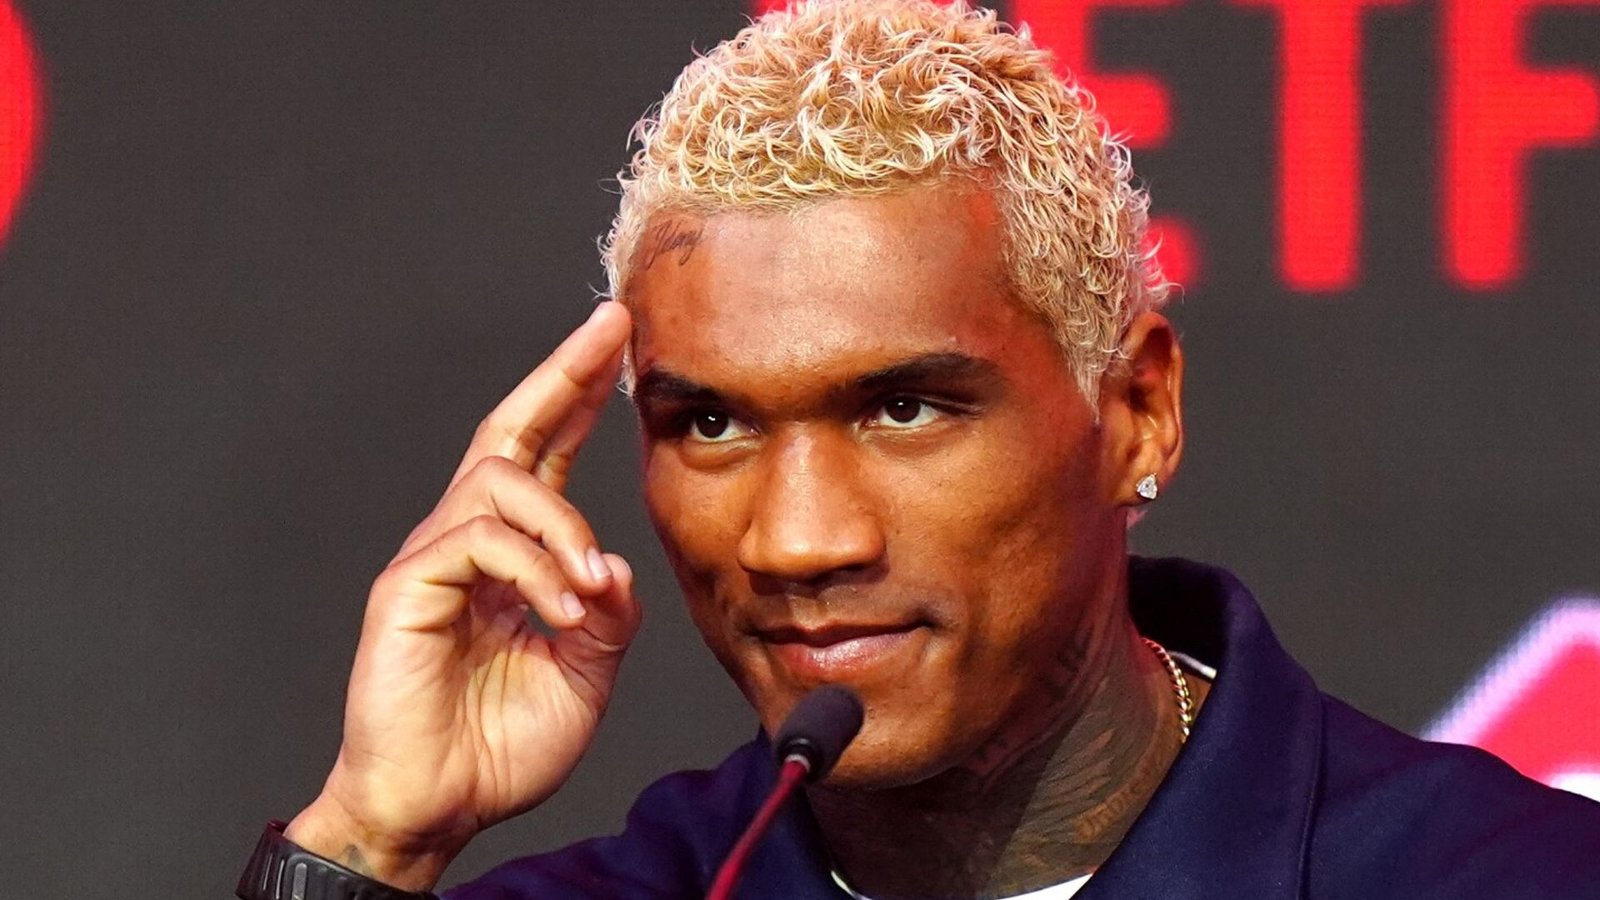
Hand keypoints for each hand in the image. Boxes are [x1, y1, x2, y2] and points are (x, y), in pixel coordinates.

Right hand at [286, 302, 640, 889]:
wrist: (438, 806)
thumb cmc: (499, 744)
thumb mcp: (585, 673)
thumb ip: (608, 614)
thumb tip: (614, 563)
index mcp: (510, 555)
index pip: (544, 456)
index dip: (578, 399)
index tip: (616, 347)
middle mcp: (467, 541)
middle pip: (508, 429)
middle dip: (560, 374)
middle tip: (609, 329)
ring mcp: (432, 558)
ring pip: (499, 483)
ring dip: (563, 527)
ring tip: (590, 588)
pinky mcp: (407, 587)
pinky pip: (478, 542)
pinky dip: (534, 571)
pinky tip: (563, 614)